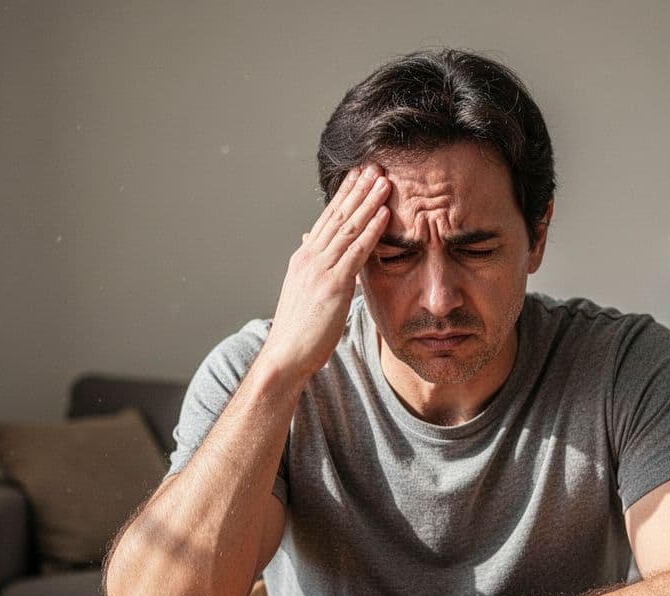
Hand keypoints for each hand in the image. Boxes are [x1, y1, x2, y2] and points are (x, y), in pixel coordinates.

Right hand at [259, 165, 392, 380]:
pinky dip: (371, 230)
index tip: (358, 176)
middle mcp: (310, 257)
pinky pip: (356, 251)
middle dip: (357, 188)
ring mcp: (320, 269)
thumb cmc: (298, 331)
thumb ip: (313, 269)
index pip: (327, 219)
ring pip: (348, 227)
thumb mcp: (304, 293)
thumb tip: (313, 247)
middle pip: (337, 215)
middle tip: (373, 165)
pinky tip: (384, 213)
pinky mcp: (333, 284)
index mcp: (304, 258)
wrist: (285, 355)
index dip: (344, 196)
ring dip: (368, 201)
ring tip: (384, 179)